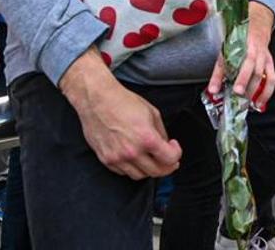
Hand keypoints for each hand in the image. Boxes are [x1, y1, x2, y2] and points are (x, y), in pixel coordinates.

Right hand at [60, 49, 181, 179]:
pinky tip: (135, 158)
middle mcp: (132, 151)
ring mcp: (117, 158)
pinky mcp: (105, 159)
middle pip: (156, 172)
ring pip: (139, 175)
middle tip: (168, 160)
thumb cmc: (123, 102)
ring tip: (151, 159)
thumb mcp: (152, 112)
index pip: (169, 158)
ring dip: (148, 169)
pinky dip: (132, 168)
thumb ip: (161, 132)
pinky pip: (123, 172)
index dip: (176, 154)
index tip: (174, 148)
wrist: (98, 100)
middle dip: (166, 167)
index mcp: (147, 138)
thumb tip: (165, 145)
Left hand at [208, 1, 274, 110]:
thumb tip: (213, 90)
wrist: (258, 24)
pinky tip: (260, 103)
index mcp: (245, 44)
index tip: (235, 89)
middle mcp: (257, 51)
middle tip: (239, 96)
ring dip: (258, 91)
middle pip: (254, 69)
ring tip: (250, 104)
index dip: (240, 76)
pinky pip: (272, 79)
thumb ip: (219, 71)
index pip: (242, 60)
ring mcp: (265, 57)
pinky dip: (267, 92)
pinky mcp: (270, 63)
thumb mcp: (226, 49)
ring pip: (264, 76)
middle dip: (247, 84)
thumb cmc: (240, 37)